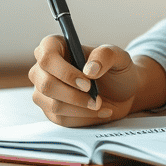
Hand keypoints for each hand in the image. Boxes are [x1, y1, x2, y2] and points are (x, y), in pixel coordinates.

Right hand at [28, 36, 145, 126]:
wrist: (122, 92)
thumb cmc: (116, 69)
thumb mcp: (118, 57)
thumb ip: (105, 56)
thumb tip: (89, 70)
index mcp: (55, 46)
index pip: (47, 57)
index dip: (65, 72)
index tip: (87, 83)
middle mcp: (43, 68)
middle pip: (46, 85)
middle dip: (73, 95)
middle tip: (97, 99)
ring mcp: (44, 91)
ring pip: (53, 105)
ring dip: (81, 108)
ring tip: (100, 104)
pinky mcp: (50, 110)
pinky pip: (61, 119)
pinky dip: (84, 117)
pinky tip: (100, 111)